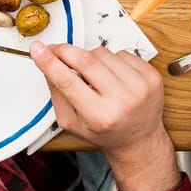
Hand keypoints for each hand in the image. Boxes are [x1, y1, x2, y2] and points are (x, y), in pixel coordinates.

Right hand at [33, 42, 178, 190]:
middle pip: (86, 61)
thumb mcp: (73, 123)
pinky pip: (122, 53)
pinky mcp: (152, 76)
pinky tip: (112, 76)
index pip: (68, 80)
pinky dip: (112, 60)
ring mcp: (141, 87)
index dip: (49, 62)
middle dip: (66, 51)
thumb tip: (46, 64)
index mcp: (100, 116)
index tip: (38, 50)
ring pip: (104, 53)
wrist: (140, 140)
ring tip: (93, 75)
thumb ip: (57, 94)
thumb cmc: (106, 133)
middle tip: (55, 49)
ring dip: (91, 58)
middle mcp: (123, 101)